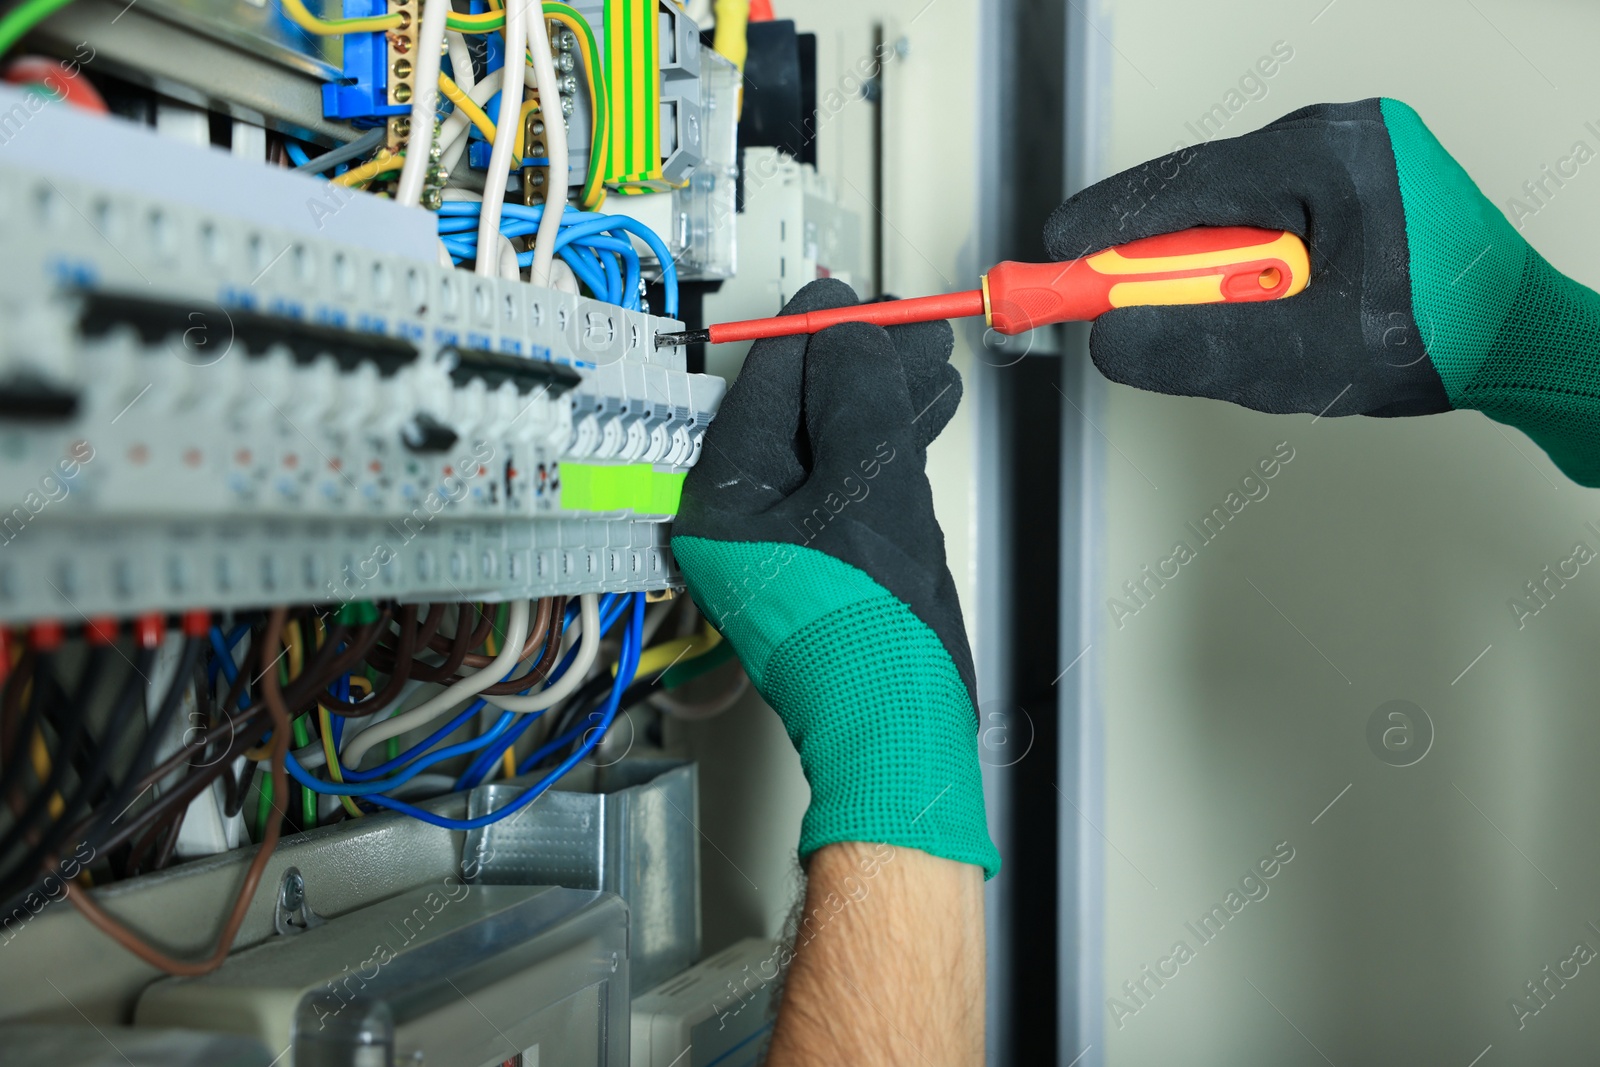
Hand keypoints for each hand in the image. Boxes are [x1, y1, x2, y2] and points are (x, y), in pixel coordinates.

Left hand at [672, 279, 998, 877]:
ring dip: (883, 398)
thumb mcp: (865, 484)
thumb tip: (845, 329)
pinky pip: (851, 478)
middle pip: (799, 408)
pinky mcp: (826, 557)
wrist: (898, 722)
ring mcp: (784, 538)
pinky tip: (926, 410)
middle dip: (859, 364)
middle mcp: (740, 514)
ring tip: (933, 362)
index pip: (763, 384)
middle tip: (909, 325)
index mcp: (722, 495)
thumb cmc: (869, 623)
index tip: (851, 297)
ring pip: (833, 440)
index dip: (816, 332)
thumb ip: (853, 396)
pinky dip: (888, 443)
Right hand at [1045, 97, 1599, 484]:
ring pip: (1226, 205)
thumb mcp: (1301, 360)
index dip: (1109, 225)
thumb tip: (1106, 338)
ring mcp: (1344, 149)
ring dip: (1202, 266)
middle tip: (1103, 306)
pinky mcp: (1347, 174)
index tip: (1053, 255)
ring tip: (1221, 323)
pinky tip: (1254, 302)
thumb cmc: (1440, 339)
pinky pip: (1259, 211)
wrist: (1521, 340)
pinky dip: (1236, 261)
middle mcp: (1335, 134)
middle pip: (1198, 192)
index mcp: (1328, 157)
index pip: (1185, 184)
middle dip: (1153, 257)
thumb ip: (1195, 348)